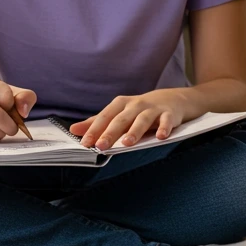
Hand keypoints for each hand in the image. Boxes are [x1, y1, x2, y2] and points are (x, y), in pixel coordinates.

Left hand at [69, 91, 186, 149]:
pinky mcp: (169, 114)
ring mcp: (153, 109)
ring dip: (135, 131)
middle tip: (101, 145)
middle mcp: (136, 105)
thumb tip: (74, 130)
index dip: (94, 130)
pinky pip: (166, 121)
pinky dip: (164, 128)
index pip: (105, 117)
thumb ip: (97, 123)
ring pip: (142, 120)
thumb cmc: (140, 109)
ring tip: (127, 143)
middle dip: (111, 132)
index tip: (85, 143)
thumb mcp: (118, 113)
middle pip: (121, 119)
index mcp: (120, 105)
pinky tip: (161, 137)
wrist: (172, 99)